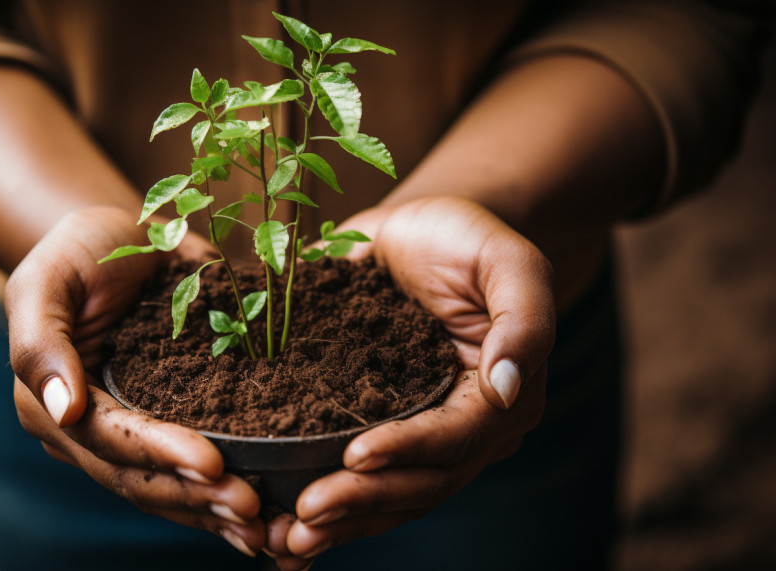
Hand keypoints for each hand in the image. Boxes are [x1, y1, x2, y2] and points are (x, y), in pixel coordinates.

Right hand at [6, 206, 265, 556]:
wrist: (114, 239)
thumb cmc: (77, 252)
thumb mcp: (46, 282)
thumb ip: (41, 344)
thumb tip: (63, 410)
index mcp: (52, 405)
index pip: (110, 440)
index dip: (161, 455)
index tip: (213, 465)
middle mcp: (85, 432)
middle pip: (139, 478)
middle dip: (196, 498)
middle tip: (252, 510)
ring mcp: (122, 435)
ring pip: (164, 488)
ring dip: (211, 511)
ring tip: (264, 528)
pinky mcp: (158, 426)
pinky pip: (185, 472)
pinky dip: (217, 496)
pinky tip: (261, 517)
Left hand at [264, 197, 554, 567]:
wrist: (424, 230)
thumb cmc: (468, 238)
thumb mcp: (508, 261)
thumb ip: (522, 320)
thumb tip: (507, 387)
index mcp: (501, 398)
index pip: (455, 439)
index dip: (408, 451)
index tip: (354, 455)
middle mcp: (465, 430)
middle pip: (419, 484)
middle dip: (361, 502)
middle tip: (303, 519)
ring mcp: (421, 433)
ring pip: (388, 496)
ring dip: (340, 522)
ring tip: (285, 541)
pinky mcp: (381, 427)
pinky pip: (361, 478)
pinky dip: (330, 507)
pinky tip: (284, 527)